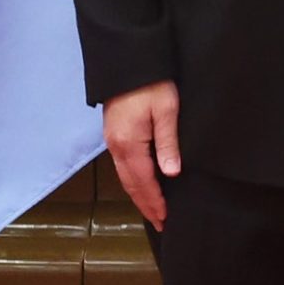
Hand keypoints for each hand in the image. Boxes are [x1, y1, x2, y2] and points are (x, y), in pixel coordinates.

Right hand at [103, 81, 180, 230]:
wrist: (128, 62)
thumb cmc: (152, 84)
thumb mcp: (167, 110)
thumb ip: (168, 143)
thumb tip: (171, 174)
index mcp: (129, 144)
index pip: (143, 181)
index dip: (154, 201)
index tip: (164, 218)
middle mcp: (116, 147)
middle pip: (130, 183)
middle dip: (145, 204)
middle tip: (160, 222)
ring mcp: (113, 141)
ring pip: (125, 176)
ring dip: (139, 194)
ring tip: (153, 209)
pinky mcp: (115, 134)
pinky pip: (124, 165)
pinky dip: (134, 180)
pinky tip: (143, 183)